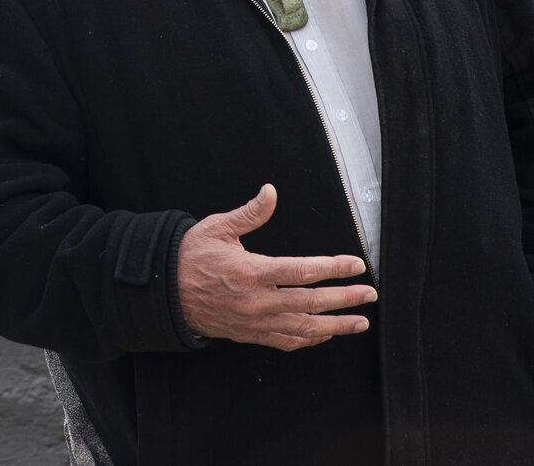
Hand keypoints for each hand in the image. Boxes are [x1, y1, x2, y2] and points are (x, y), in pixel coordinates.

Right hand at [177, 183, 375, 350]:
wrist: (165, 292)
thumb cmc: (191, 257)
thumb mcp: (217, 228)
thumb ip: (250, 213)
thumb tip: (271, 192)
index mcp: (251, 272)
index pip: (302, 272)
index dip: (333, 268)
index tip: (355, 265)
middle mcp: (257, 302)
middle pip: (311, 302)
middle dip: (345, 299)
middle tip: (368, 294)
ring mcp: (255, 322)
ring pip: (304, 329)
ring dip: (335, 326)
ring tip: (359, 323)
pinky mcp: (250, 335)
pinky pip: (286, 342)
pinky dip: (309, 340)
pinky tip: (325, 336)